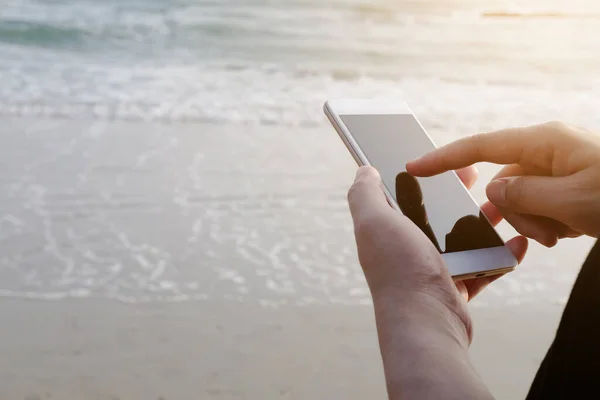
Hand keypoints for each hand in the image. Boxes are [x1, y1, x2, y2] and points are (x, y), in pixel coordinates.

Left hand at [348, 166, 525, 398]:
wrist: (427, 321)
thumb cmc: (399, 269)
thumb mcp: (374, 221)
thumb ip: (365, 194)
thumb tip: (364, 170)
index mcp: (385, 230)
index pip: (401, 195)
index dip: (419, 175)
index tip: (441, 160)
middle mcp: (405, 248)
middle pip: (434, 212)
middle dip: (455, 193)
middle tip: (475, 176)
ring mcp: (431, 268)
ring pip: (461, 237)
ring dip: (482, 221)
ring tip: (502, 205)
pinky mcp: (455, 287)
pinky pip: (483, 266)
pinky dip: (500, 255)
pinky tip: (517, 242)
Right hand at [407, 121, 599, 245]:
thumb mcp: (574, 201)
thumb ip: (523, 196)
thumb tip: (492, 193)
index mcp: (544, 143)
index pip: (480, 147)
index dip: (444, 158)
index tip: (414, 167)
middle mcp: (547, 151)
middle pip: (503, 182)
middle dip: (513, 212)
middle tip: (542, 234)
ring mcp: (558, 168)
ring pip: (520, 198)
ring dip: (534, 222)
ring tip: (564, 234)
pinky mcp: (568, 185)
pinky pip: (539, 205)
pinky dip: (547, 223)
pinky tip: (572, 231)